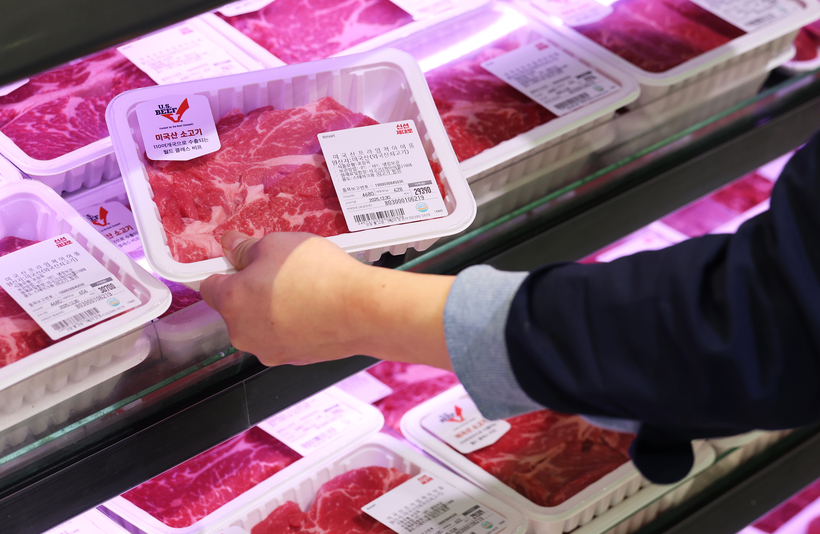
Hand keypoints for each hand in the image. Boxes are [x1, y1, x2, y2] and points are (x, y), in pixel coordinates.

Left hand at [200, 231, 454, 368]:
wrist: (361, 310)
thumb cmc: (317, 274)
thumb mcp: (276, 244)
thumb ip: (246, 248)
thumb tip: (232, 246)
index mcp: (230, 303)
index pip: (208, 286)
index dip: (224, 269)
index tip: (241, 260)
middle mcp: (243, 334)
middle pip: (236, 307)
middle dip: (252, 290)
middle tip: (280, 271)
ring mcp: (270, 351)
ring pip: (262, 325)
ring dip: (273, 308)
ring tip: (304, 289)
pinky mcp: (297, 359)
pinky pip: (287, 337)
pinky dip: (296, 324)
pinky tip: (317, 308)